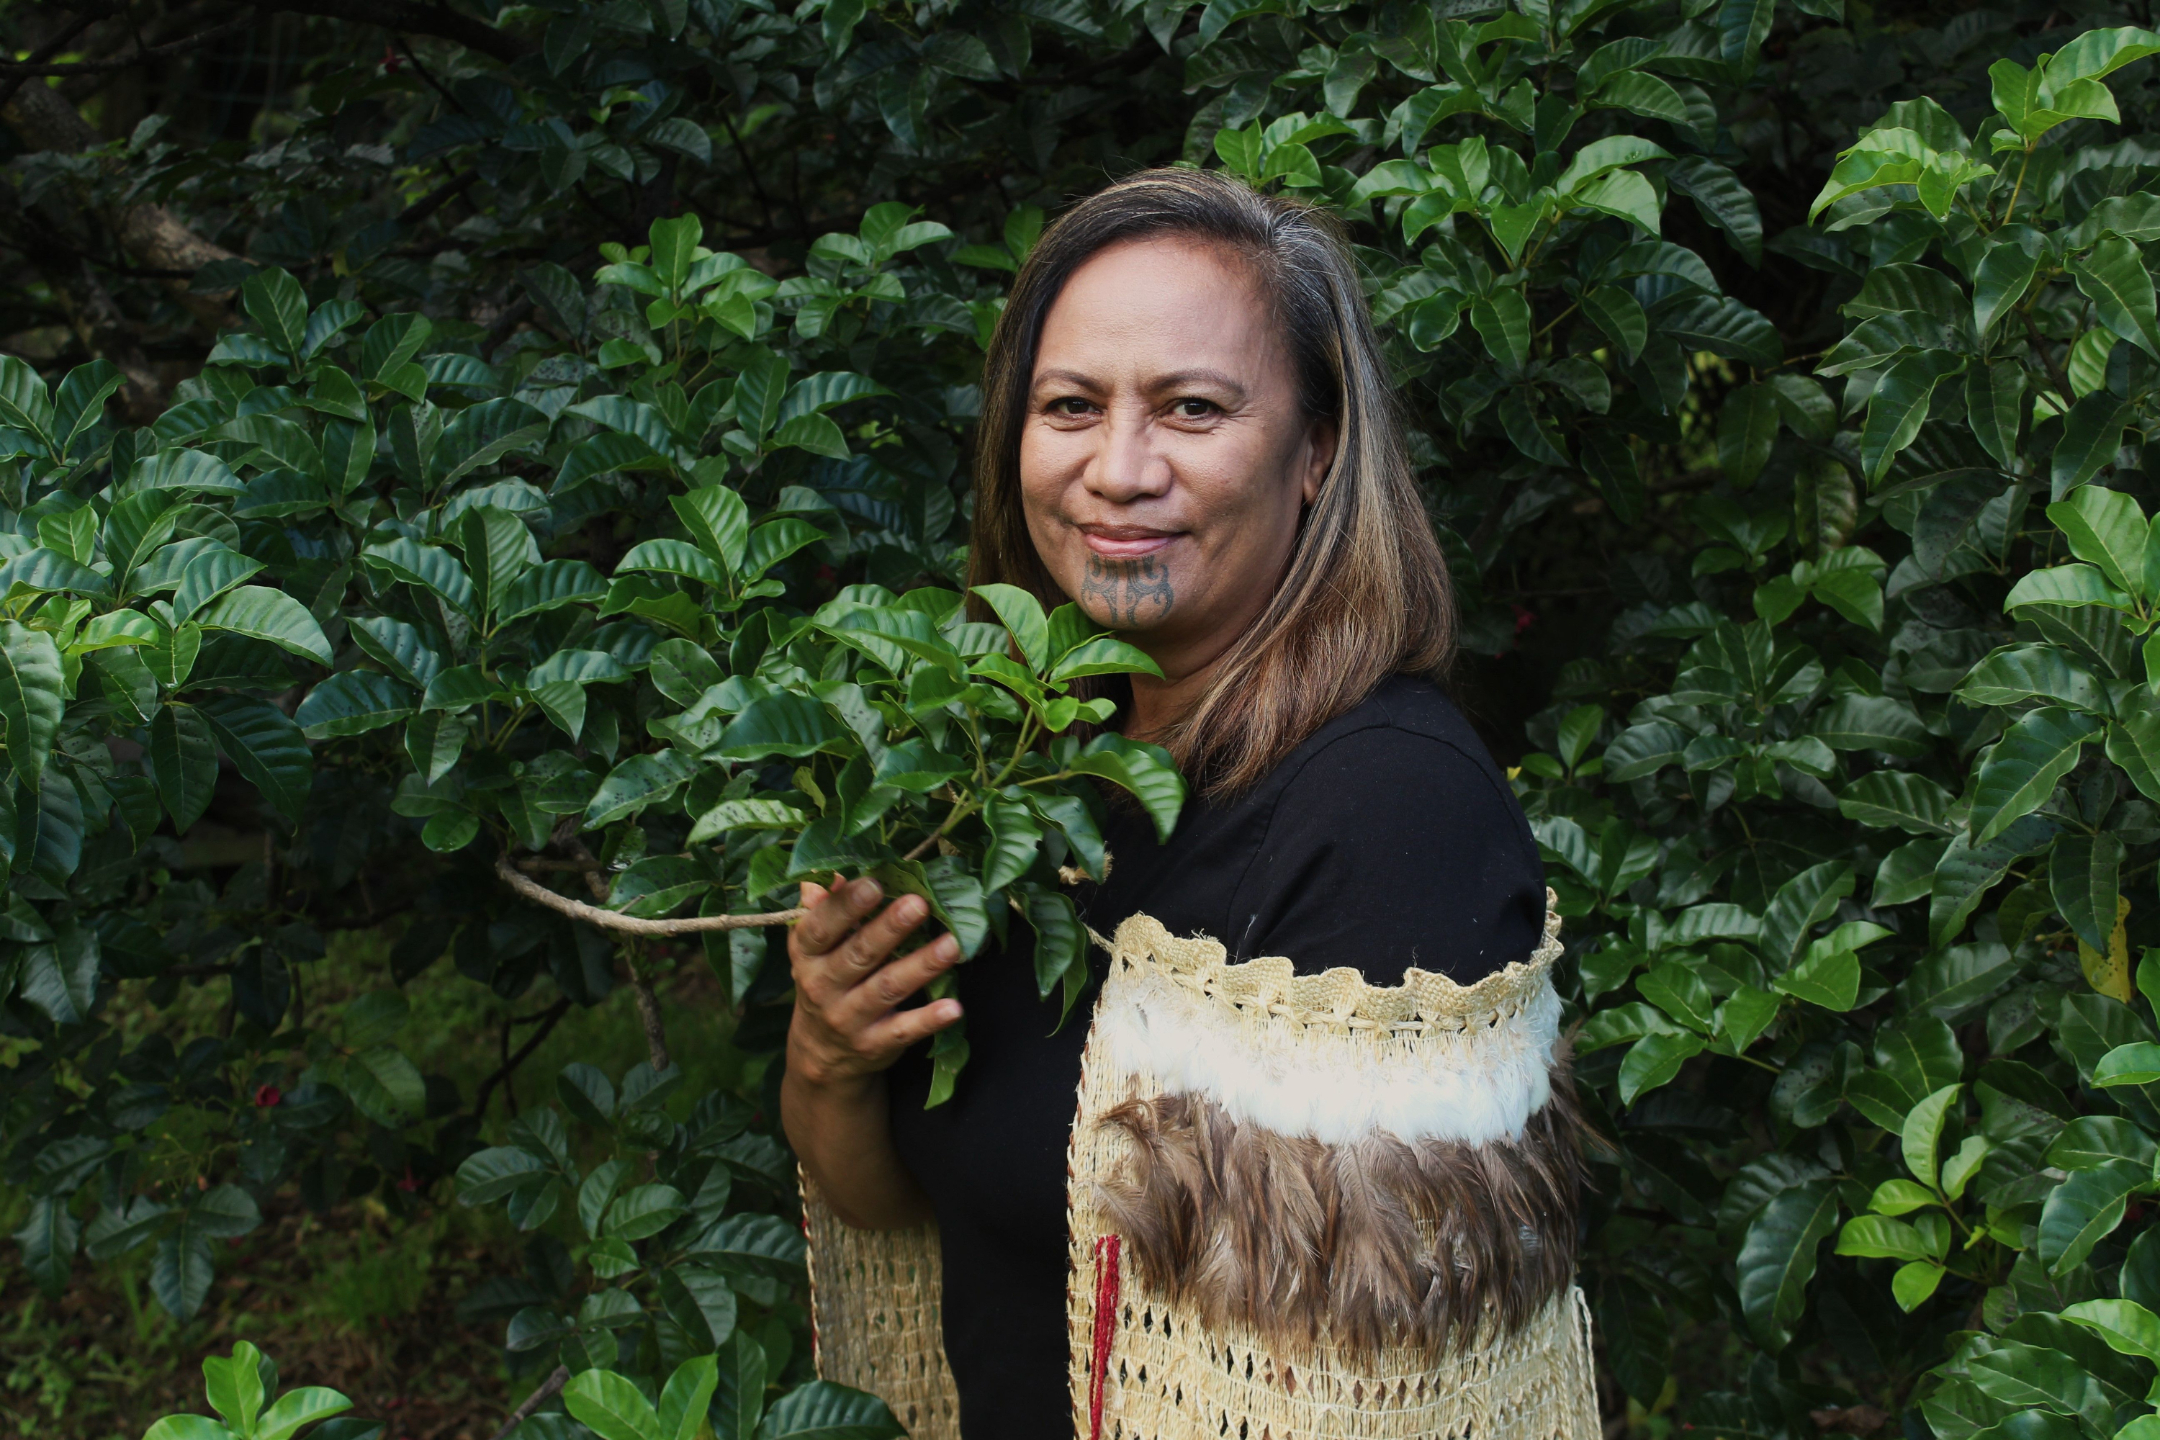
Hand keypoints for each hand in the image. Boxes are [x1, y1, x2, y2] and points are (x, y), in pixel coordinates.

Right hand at [786, 875, 963, 1091]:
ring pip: (888, 988)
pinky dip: (929, 1019)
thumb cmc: (824, 982)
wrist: (819, 1054)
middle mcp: (823, 987)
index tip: (874, 883)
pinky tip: (953, 1006)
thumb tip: (829, 874)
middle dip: (889, 929)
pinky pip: (904, 1031)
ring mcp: (849, 1018)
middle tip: (919, 904)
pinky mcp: (875, 1044)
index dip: (845, 907)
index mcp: (807, 956)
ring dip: (921, 966)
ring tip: (951, 945)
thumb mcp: (812, 949)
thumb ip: (821, 910)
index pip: (820, 929)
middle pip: (859, 955)